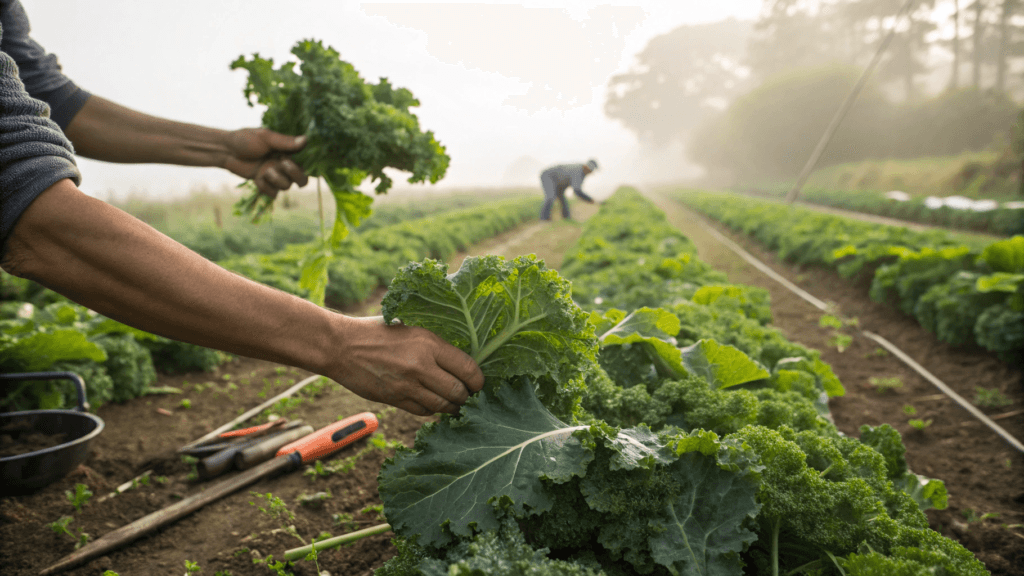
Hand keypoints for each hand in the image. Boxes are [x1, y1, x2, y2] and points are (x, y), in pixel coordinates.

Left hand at [224, 128, 309, 198]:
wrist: (226, 151)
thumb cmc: (246, 139)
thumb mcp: (265, 137)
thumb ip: (285, 142)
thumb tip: (306, 140)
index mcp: (289, 153)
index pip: (307, 164)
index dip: (304, 166)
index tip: (289, 159)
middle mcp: (285, 166)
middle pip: (302, 180)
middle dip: (295, 175)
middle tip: (283, 165)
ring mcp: (276, 177)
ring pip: (286, 186)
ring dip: (276, 179)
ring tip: (264, 170)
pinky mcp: (265, 185)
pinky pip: (273, 193)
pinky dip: (265, 186)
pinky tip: (257, 177)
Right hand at [326, 316, 484, 415]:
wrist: (341, 346)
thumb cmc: (376, 332)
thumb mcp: (410, 327)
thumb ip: (434, 343)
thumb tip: (461, 356)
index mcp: (429, 343)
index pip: (469, 368)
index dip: (479, 380)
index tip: (480, 383)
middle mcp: (421, 365)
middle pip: (459, 392)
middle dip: (468, 397)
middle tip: (470, 396)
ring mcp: (407, 385)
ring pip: (442, 406)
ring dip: (452, 408)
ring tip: (456, 404)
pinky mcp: (395, 399)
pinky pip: (423, 412)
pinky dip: (432, 410)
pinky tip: (434, 405)